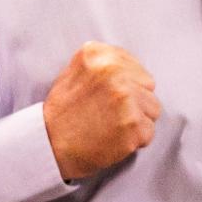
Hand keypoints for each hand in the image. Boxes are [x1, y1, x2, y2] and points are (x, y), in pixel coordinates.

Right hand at [43, 42, 160, 179]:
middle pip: (148, 86)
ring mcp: (125, 99)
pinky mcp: (132, 125)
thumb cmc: (62, 112)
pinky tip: (114, 139)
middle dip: (135, 101)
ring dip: (137, 121)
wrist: (48, 146)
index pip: (137, 68)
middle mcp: (114, 72)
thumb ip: (104, 62)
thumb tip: (133, 66)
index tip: (111, 98)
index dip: (127, 86)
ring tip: (111, 126)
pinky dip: (135, 141)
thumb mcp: (75, 71)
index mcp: (99, 55)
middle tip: (110, 114)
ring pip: (153, 109)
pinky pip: (149, 132)